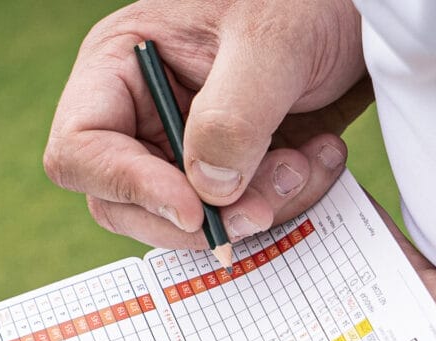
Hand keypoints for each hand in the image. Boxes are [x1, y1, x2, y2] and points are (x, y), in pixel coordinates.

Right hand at [44, 0, 367, 248]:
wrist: (354, 13)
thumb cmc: (304, 0)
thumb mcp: (272, 40)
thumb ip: (232, 116)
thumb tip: (208, 189)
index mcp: (119, 65)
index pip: (81, 150)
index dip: (128, 187)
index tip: (193, 209)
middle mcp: (139, 114)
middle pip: (128, 205)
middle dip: (203, 214)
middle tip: (264, 203)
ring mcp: (180, 150)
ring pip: (187, 223)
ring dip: (254, 209)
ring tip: (307, 163)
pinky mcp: (223, 173)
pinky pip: (233, 218)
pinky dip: (280, 204)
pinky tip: (316, 161)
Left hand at [87, 198, 435, 340]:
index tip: (73, 326)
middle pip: (214, 311)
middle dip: (177, 274)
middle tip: (128, 220)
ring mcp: (335, 318)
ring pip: (268, 256)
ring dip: (238, 226)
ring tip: (195, 187)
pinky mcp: (385, 277)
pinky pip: (334, 226)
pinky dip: (310, 200)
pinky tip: (273, 168)